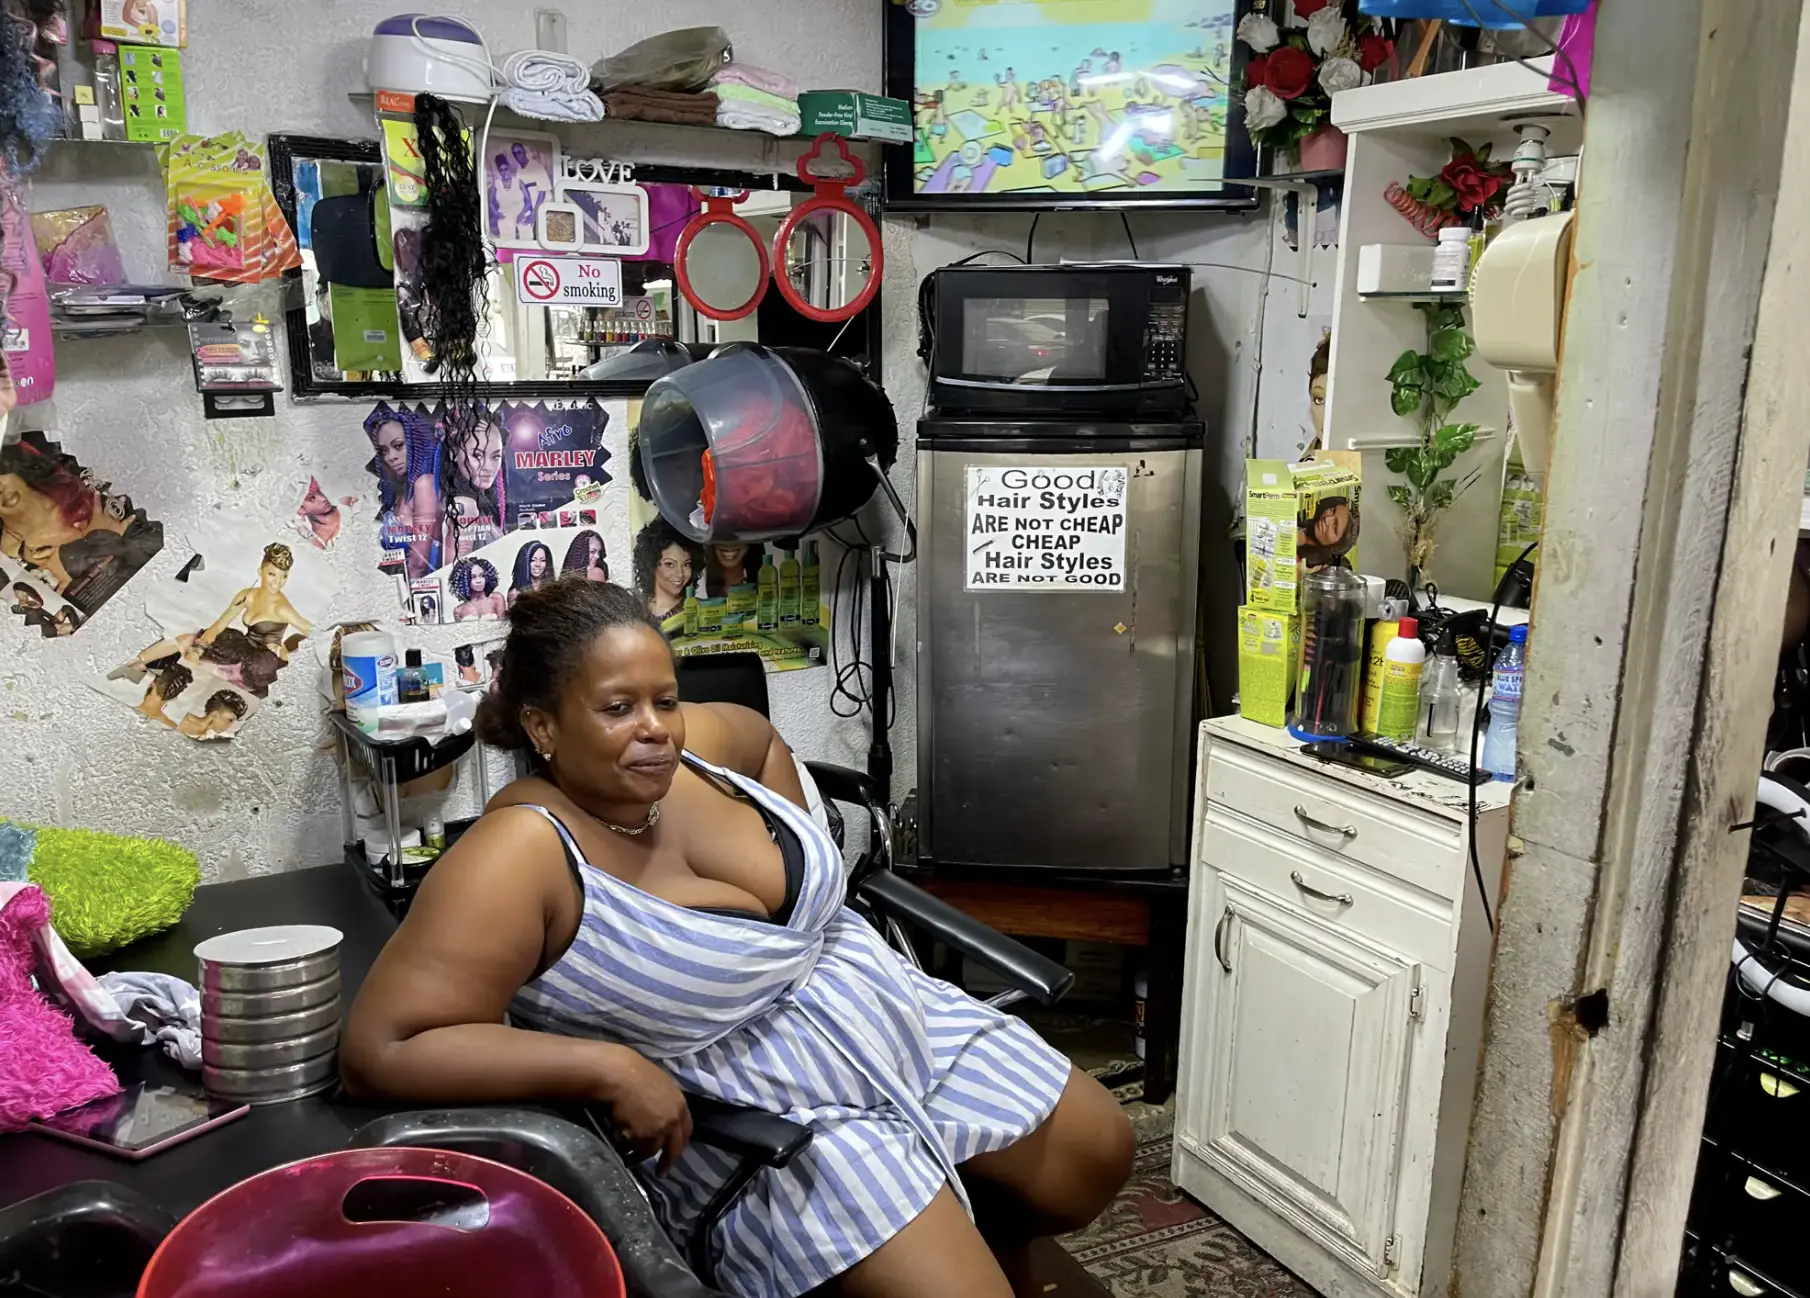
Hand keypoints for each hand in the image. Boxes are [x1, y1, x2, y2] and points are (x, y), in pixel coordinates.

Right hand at [598, 1046, 691, 1173]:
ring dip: (641, 1159)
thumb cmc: (633, 1072)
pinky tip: (622, 1154)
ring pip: (651, 1152)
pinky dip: (629, 1153)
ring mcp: (658, 1130)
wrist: (617, 1075)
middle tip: (661, 1172)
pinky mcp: (642, 1137)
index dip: (679, 1142)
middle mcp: (673, 1120)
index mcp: (680, 1104)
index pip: (686, 1129)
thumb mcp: (659, 1085)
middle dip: (667, 1161)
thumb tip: (660, 1114)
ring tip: (630, 1161)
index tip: (674, 1150)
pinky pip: (636, 1150)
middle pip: (674, 1147)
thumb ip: (665, 1103)